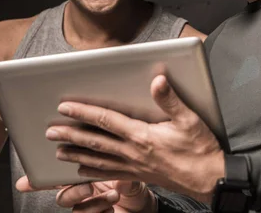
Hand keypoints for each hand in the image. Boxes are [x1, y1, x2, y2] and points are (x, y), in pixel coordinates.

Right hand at [16, 177, 154, 212]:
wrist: (144, 205)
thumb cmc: (132, 183)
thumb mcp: (127, 173)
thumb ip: (116, 171)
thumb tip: (109, 166)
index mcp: (82, 174)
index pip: (57, 177)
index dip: (37, 181)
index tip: (23, 183)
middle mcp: (82, 192)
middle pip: (62, 197)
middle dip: (72, 193)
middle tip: (88, 187)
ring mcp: (88, 207)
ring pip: (76, 210)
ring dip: (91, 204)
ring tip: (111, 196)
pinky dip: (101, 211)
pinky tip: (113, 206)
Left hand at [46, 75, 224, 201]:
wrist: (210, 180)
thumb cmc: (201, 150)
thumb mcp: (190, 120)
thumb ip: (170, 100)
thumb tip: (157, 80)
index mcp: (142, 136)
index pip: (106, 121)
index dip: (84, 112)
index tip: (65, 107)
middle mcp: (133, 152)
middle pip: (95, 142)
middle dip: (71, 135)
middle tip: (50, 132)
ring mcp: (134, 167)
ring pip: (98, 160)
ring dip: (76, 154)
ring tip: (58, 151)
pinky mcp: (139, 176)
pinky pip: (110, 174)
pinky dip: (93, 172)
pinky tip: (81, 170)